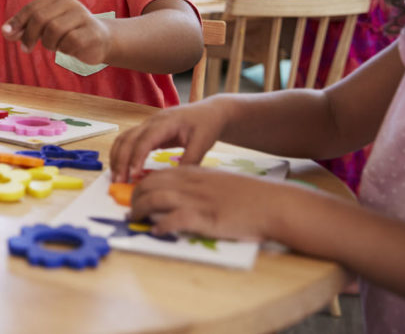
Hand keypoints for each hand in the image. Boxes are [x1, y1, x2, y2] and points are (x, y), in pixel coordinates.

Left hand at [1, 0, 110, 64]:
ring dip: (49, 44)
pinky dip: (64, 49)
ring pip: (54, 31)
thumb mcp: (45, 28)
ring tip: (55, 46)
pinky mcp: (92, 32)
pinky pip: (69, 42)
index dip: (17, 22)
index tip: (9, 35)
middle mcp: (71, 4)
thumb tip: (5, 31)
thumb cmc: (68, 33)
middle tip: (26, 48)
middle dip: (29, 35)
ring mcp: (83, 17)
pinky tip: (69, 49)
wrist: (101, 41)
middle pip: (40, 18)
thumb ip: (24, 28)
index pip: (32, 8)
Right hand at [109, 98, 229, 182]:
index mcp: (166, 122)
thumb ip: (189, 160)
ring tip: (116, 177)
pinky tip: (123, 168)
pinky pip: (128, 140)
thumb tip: (175, 180)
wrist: (209, 112)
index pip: (145, 139)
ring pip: (123, 138)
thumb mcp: (202, 143)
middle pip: (128, 138)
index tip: (134, 175)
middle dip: (120, 160)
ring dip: (116, 157)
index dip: (137, 157)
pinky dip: (121, 154)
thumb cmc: (206, 125)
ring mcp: (147, 125)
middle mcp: (152, 121)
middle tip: (119, 181)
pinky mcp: (147, 131)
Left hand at [129, 166, 286, 239]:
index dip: (142, 183)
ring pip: (155, 199)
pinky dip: (160, 226)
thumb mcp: (220, 182)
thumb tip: (182, 196)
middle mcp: (192, 184)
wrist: (274, 204)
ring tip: (134, 219)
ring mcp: (197, 200)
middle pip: (150, 184)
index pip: (159, 173)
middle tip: (130, 207)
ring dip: (139, 210)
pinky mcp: (205, 218)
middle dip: (135, 196)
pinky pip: (173, 220)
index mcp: (196, 173)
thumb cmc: (251, 196)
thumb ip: (200, 185)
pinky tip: (156, 231)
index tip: (135, 193)